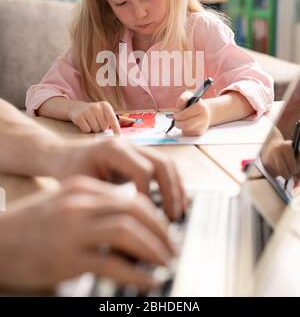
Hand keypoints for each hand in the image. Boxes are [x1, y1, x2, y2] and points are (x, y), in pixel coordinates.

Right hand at [0, 176, 174, 290]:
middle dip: (160, 229)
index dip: (153, 214)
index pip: (129, 197)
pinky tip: (147, 280)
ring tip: (165, 261)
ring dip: (154, 248)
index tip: (164, 228)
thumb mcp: (64, 204)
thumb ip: (93, 207)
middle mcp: (80, 204)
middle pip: (134, 210)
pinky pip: (112, 263)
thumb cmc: (31, 225)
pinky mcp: (68, 258)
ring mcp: (74, 230)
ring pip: (128, 233)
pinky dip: (136, 273)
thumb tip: (128, 220)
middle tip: (171, 245)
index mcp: (82, 189)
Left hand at [55, 137, 186, 220]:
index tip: (145, 216)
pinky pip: (163, 167)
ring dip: (176, 188)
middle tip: (174, 217)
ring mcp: (137, 148)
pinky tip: (175, 203)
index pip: (143, 170)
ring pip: (167, 164)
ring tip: (179, 212)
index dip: (148, 194)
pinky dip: (172, 184)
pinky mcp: (140, 156)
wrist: (63, 156)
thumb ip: (105, 200)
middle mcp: (129, 144)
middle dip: (171, 192)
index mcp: (113, 149)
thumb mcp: (82, 187)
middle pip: (162, 164)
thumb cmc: (69, 172)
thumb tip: (130, 223)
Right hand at [68, 101, 120, 134]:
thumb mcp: (103, 113)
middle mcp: (97, 107)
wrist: (75, 107)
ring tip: (90, 124)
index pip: (113, 119)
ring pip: (95, 130)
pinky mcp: (79, 117)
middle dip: (100, 129)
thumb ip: (110, 121)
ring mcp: (87, 111)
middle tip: (96, 124)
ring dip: (93, 130)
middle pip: (103, 127)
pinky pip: (87, 130)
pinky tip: (84, 124)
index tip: (118, 136)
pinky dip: (86, 130)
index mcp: (105, 105)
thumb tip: (116, 135)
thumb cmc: (93, 114)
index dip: (116, 129)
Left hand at [173, 91, 210, 135]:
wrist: (204, 112)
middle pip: (185, 125)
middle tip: (176, 120)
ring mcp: (203, 126)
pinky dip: (184, 129)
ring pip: (185, 130)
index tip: (176, 114)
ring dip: (180, 126)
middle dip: (177, 123)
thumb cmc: (194, 104)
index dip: (177, 115)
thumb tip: (178, 109)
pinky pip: (187, 133)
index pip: (184, 115)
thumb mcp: (189, 97)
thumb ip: (182, 99)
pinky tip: (187, 124)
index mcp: (201, 107)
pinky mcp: (200, 133)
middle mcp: (204, 117)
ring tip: (181, 121)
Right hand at [261, 134, 299, 178]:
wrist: (273, 142)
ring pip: (277, 174)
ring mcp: (268, 157)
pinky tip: (277, 166)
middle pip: (284, 172)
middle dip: (288, 174)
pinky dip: (276, 173)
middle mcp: (275, 151)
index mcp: (285, 147)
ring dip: (282, 174)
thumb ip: (298, 165)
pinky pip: (272, 173)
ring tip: (283, 167)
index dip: (295, 170)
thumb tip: (297, 180)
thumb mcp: (295, 153)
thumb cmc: (287, 149)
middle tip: (290, 172)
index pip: (293, 167)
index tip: (295, 169)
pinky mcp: (264, 162)